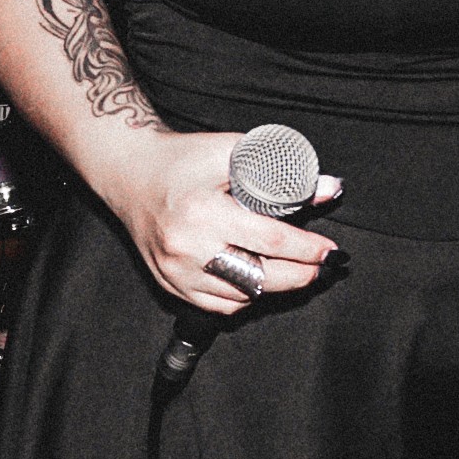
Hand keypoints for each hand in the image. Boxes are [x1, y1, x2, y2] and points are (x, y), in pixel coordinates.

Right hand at [103, 131, 342, 314]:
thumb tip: (328, 188)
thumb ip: (281, 172)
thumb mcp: (231, 152)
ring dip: (273, 286)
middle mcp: (187, 248)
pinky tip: (254, 278)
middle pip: (259, 278)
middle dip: (299, 275)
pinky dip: (243, 297)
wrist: (129, 172)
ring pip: (241, 297)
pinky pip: (218, 306)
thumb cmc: (181, 159)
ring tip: (291, 269)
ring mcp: (176, 272)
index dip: (306, 249)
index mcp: (203, 212)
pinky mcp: (169, 284)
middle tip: (319, 266)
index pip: (270, 241)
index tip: (328, 250)